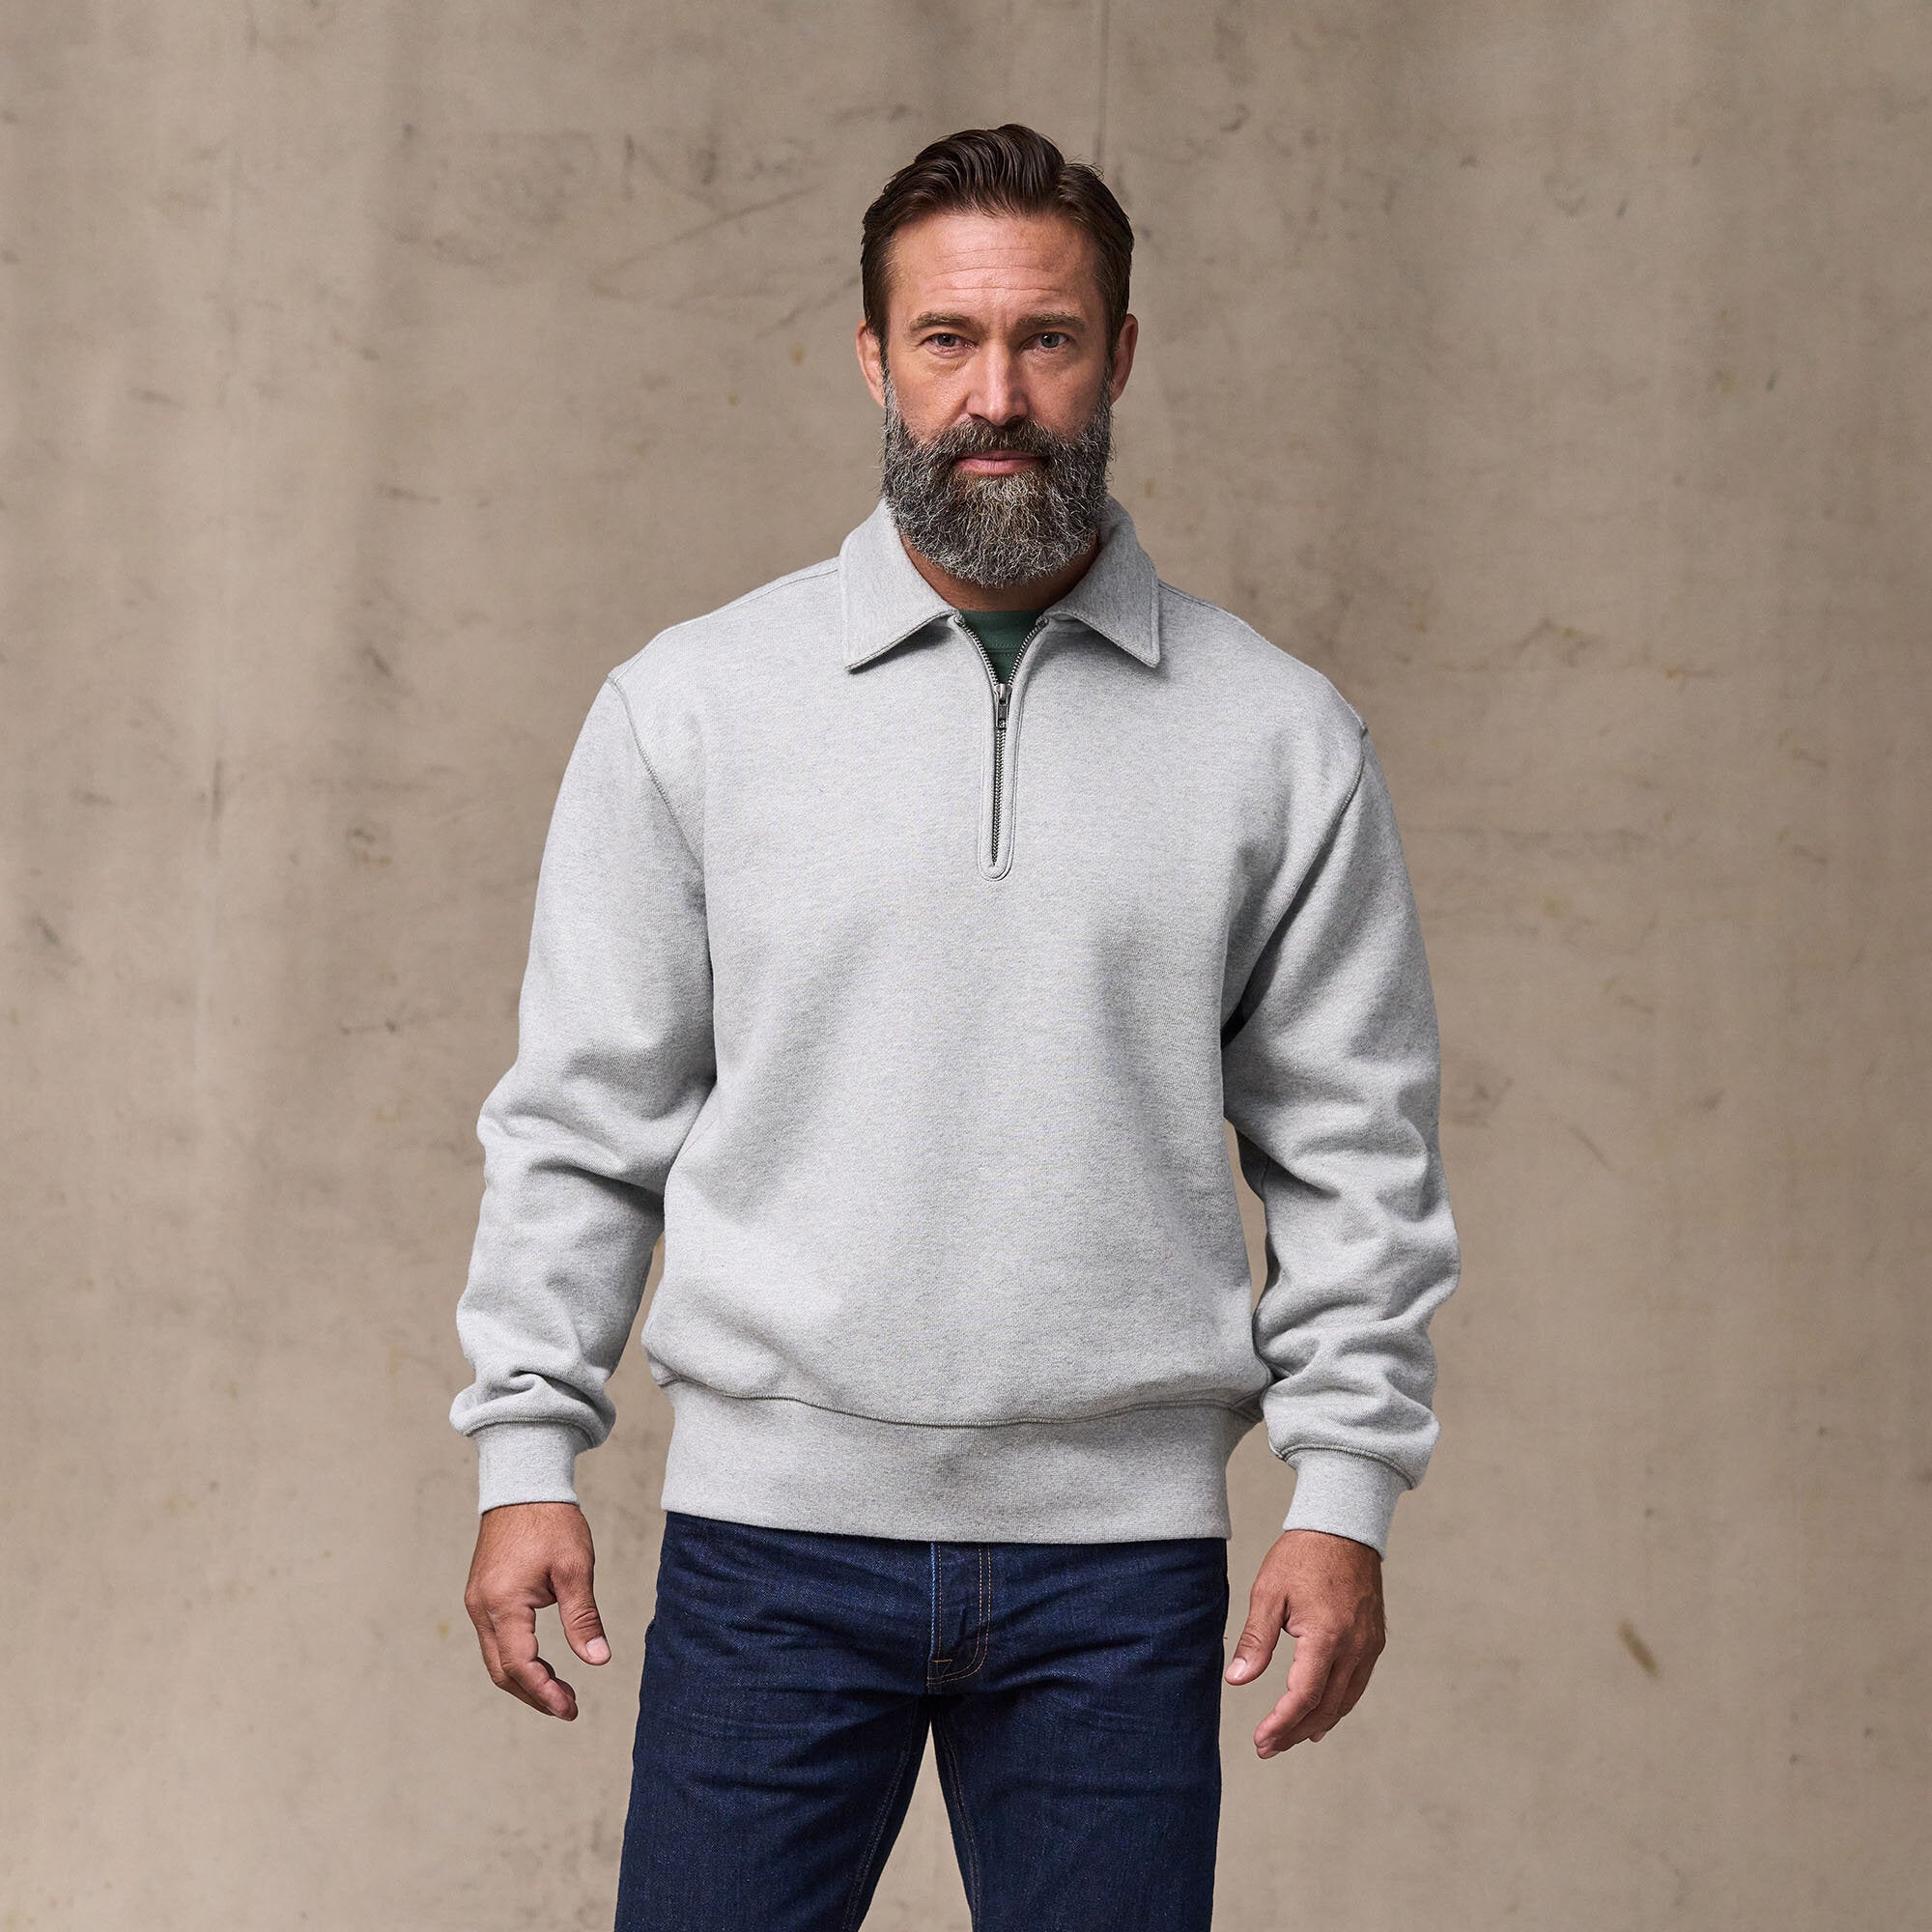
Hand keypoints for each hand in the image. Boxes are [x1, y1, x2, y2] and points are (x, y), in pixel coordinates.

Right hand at [463, 1501, 610, 1719]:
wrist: (523, 1484)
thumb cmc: (552, 1521)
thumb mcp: (575, 1568)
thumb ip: (583, 1618)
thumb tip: (598, 1660)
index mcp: (503, 1603)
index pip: (520, 1665)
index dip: (545, 1693)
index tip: (570, 1709)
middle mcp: (481, 1608)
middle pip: (502, 1670)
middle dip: (534, 1694)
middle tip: (568, 1708)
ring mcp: (477, 1602)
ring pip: (495, 1658)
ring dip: (524, 1679)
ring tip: (559, 1692)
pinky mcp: (481, 1594)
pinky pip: (494, 1639)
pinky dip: (516, 1659)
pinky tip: (540, 1663)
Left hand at [1224, 1528, 1385, 1757]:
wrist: (1343, 1527)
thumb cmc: (1302, 1556)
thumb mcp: (1269, 1592)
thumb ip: (1256, 1640)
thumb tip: (1237, 1680)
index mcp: (1327, 1636)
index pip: (1304, 1696)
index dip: (1281, 1723)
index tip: (1261, 1741)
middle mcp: (1354, 1647)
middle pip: (1326, 1707)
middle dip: (1294, 1731)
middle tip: (1267, 1747)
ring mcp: (1369, 1645)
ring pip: (1345, 1700)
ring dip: (1317, 1723)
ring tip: (1290, 1739)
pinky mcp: (1374, 1640)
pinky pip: (1357, 1684)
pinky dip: (1339, 1705)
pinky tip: (1323, 1715)